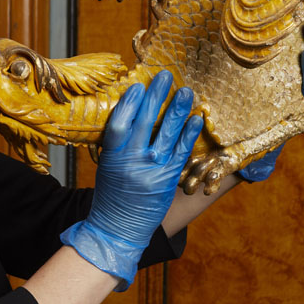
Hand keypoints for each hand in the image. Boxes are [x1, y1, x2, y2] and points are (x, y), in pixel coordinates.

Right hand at [60, 71, 202, 289]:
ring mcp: (154, 169)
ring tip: (186, 91)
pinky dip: (189, 133)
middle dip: (156, 96)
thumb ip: (118, 142)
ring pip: (168, 133)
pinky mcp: (170, 178)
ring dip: (178, 109)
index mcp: (113, 156)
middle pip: (146, 121)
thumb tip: (131, 111)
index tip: (138, 86)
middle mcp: (134, 161)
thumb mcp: (107, 165)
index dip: (130, 102)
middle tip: (165, 76)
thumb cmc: (111, 193)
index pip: (121, 122)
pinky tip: (196, 118)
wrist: (119, 227)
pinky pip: (182, 151)